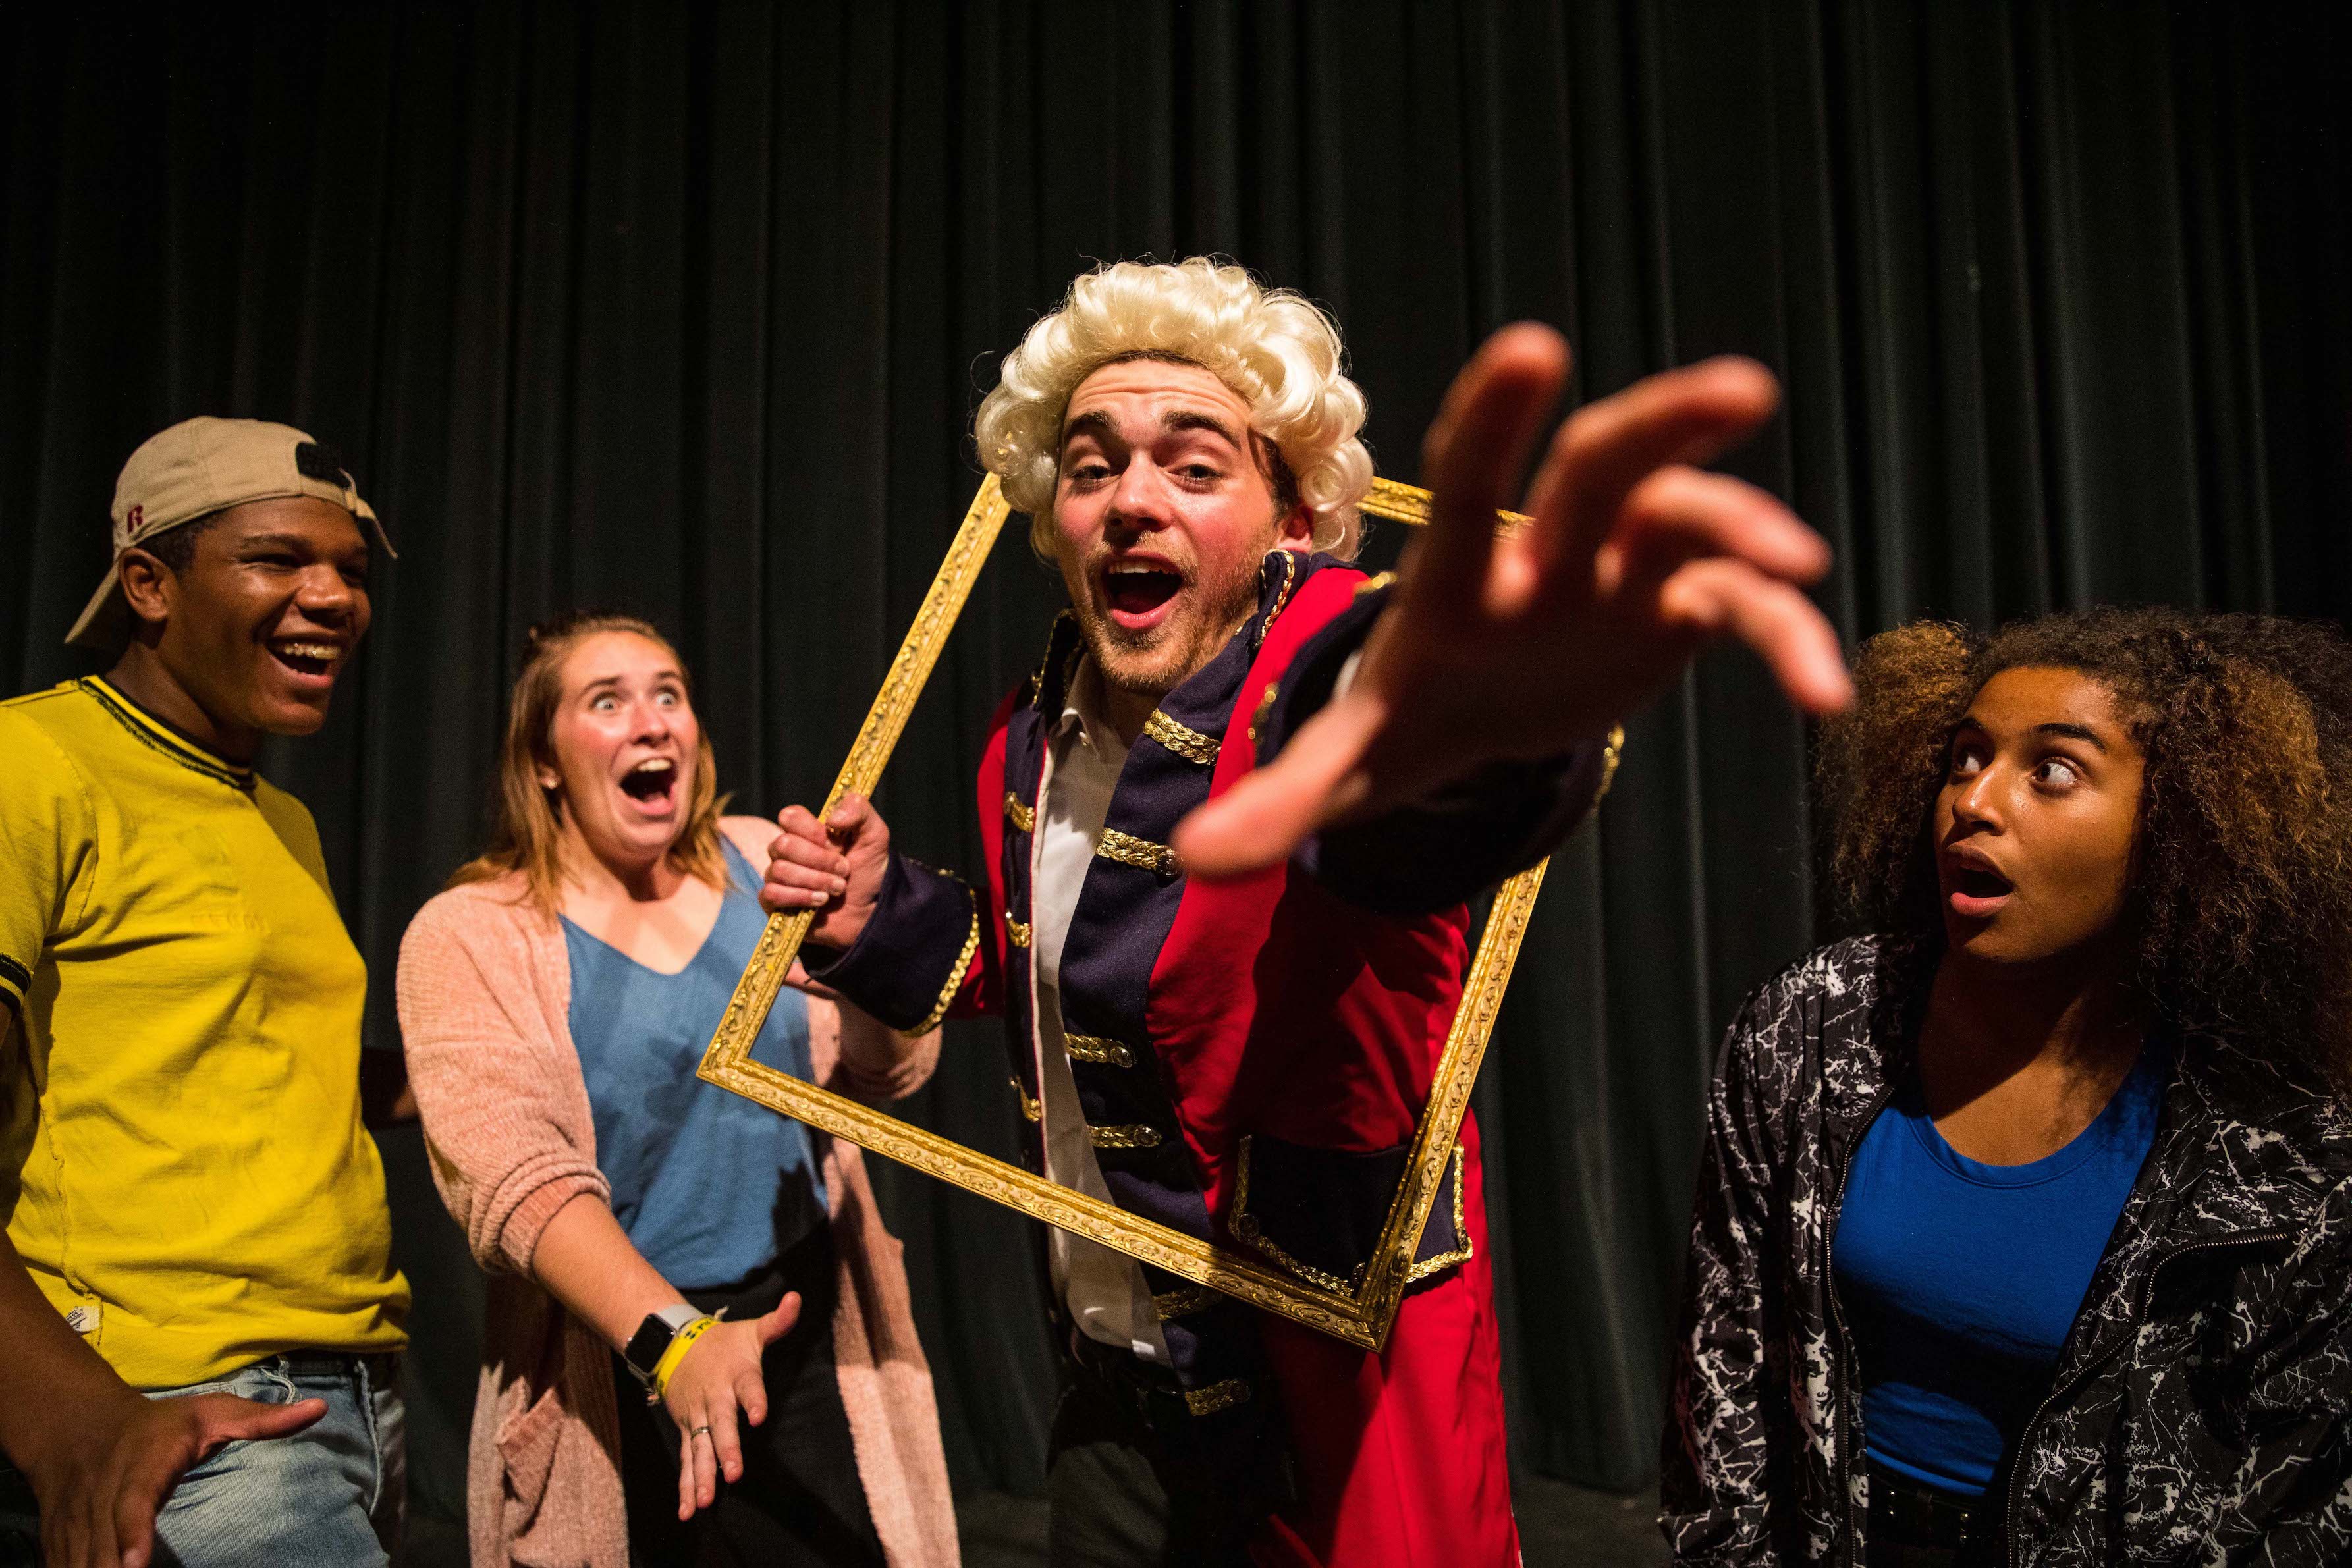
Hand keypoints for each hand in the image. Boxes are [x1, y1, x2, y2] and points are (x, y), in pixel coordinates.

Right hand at [27, 1386, 323, 1567]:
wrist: (75, 1427)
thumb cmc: (156, 1424)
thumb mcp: (210, 1412)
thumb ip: (261, 1419)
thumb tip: (318, 1410)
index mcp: (142, 1465)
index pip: (132, 1501)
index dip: (131, 1532)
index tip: (136, 1561)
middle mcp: (101, 1498)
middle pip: (101, 1546)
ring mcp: (75, 1524)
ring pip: (77, 1562)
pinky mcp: (60, 1542)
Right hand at [660, 1294, 801, 1521]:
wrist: (673, 1343)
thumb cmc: (723, 1342)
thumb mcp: (751, 1330)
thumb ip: (777, 1322)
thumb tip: (797, 1298)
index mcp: (736, 1374)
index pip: (748, 1387)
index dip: (754, 1400)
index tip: (759, 1416)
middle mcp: (715, 1398)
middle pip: (720, 1425)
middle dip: (726, 1449)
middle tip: (733, 1473)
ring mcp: (697, 1417)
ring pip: (699, 1448)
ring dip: (701, 1475)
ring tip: (705, 1501)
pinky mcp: (687, 1430)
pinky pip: (686, 1460)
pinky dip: (685, 1485)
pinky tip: (687, 1511)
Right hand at [760, 793, 890, 950]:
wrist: (869, 911)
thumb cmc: (867, 872)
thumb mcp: (874, 836)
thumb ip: (859, 811)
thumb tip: (832, 817)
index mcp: (807, 831)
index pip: (789, 816)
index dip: (811, 830)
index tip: (836, 843)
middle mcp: (788, 851)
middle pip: (783, 844)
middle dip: (819, 861)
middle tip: (844, 871)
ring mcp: (779, 876)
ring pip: (779, 870)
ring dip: (815, 881)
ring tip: (838, 889)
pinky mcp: (775, 902)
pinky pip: (771, 893)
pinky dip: (800, 897)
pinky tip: (820, 901)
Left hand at [1173, 324, 1850, 876]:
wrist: (1481, 713)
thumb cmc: (1411, 715)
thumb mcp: (1353, 763)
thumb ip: (1284, 800)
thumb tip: (1192, 858)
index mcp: (1462, 575)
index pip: (1472, 486)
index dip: (1497, 421)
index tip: (1534, 346)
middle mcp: (1548, 549)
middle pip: (1605, 467)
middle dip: (1663, 424)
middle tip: (1742, 389)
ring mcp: (1621, 570)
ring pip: (1691, 521)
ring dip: (1747, 534)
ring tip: (1800, 569)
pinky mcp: (1679, 609)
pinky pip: (1743, 611)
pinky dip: (1784, 641)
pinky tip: (1822, 694)